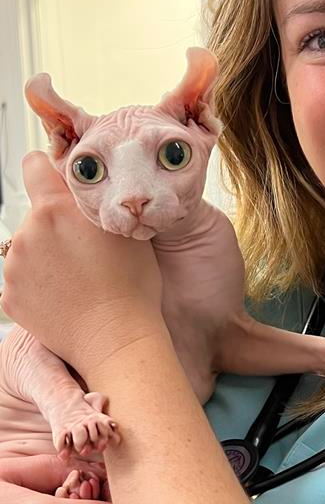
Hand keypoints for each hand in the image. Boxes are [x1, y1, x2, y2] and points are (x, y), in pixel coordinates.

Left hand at [1, 152, 163, 377]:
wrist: (117, 339)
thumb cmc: (132, 286)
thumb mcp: (125, 230)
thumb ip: (98, 203)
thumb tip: (89, 189)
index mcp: (55, 209)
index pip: (34, 164)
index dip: (48, 172)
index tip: (58, 186)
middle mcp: (27, 233)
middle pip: (35, 214)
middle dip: (55, 226)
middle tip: (86, 252)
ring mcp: (13, 267)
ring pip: (27, 248)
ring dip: (46, 257)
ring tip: (77, 279)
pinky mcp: (9, 296)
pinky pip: (21, 280)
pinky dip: (38, 286)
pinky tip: (64, 298)